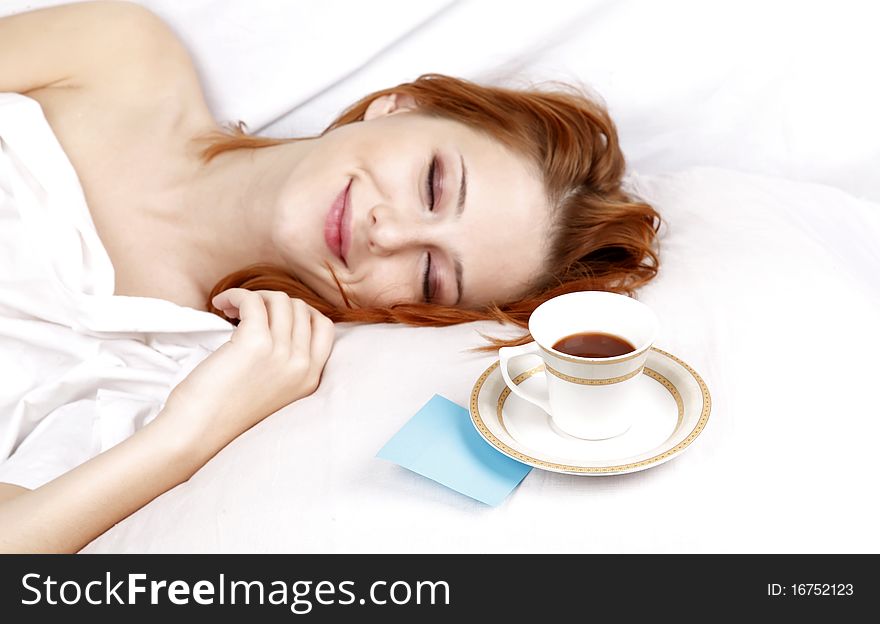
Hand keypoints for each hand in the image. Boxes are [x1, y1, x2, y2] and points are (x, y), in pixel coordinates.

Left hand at [161, 289, 334, 448]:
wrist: (197, 434)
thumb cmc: (224, 414)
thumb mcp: (273, 393)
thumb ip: (285, 365)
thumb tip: (278, 323)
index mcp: (310, 379)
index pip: (324, 327)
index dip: (300, 312)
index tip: (273, 316)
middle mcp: (302, 366)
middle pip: (300, 309)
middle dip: (272, 302)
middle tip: (245, 312)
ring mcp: (281, 354)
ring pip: (279, 300)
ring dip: (253, 296)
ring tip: (230, 308)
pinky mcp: (255, 344)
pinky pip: (253, 301)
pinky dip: (236, 295)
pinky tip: (220, 303)